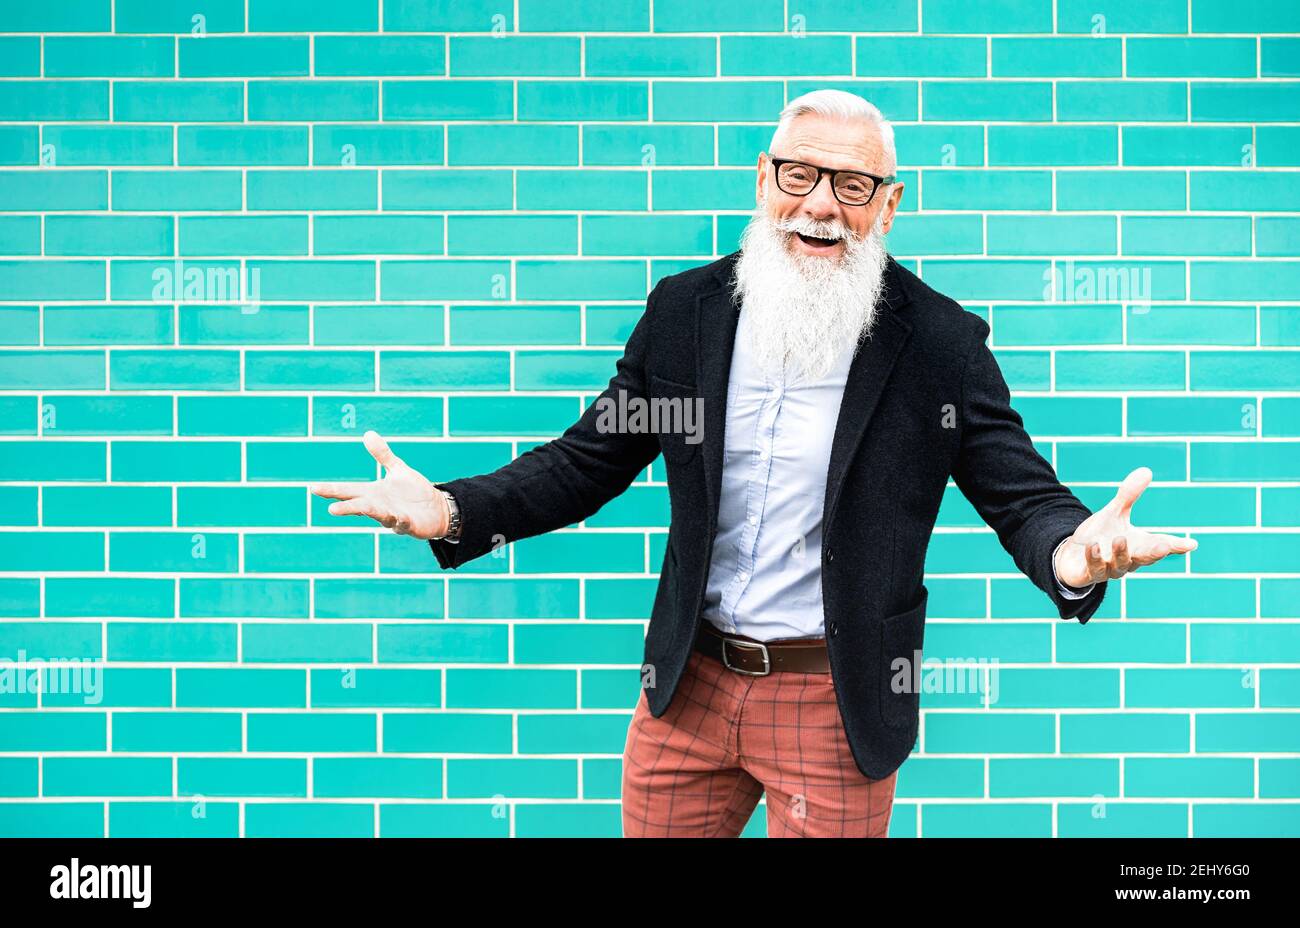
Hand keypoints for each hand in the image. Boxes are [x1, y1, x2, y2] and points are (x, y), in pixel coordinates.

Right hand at [309, 430, 450, 539]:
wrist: (437, 509)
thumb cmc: (413, 492)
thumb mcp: (398, 469)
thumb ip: (382, 455)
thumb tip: (368, 434)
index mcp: (373, 494)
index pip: (349, 492)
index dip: (332, 490)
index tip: (313, 488)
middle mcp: (379, 507)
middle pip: (359, 507)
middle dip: (346, 508)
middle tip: (331, 509)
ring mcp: (393, 517)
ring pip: (379, 516)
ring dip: (370, 513)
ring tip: (360, 509)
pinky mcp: (409, 524)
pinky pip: (403, 523)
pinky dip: (400, 520)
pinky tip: (399, 517)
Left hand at [1054, 466, 1196, 587]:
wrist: (1073, 557)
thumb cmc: (1101, 536)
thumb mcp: (1114, 513)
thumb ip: (1129, 496)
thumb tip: (1146, 470)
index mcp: (1139, 546)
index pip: (1161, 545)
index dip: (1176, 545)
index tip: (1191, 543)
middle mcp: (1128, 560)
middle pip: (1145, 557)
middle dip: (1155, 553)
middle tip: (1165, 546)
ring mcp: (1110, 569)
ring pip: (1120, 564)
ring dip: (1121, 553)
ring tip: (1121, 539)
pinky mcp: (1090, 573)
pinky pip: (1095, 568)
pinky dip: (1095, 558)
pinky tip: (1093, 546)